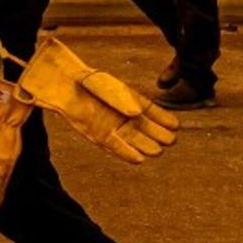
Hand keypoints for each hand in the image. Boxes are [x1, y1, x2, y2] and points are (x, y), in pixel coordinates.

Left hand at [15, 37, 178, 164]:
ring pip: (133, 140)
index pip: (153, 112)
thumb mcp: (108, 87)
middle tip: (170, 140)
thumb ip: (121, 99)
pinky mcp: (100, 136)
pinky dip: (126, 153)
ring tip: (157, 151)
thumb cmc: (89, 83)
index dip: (164, 120)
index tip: (175, 126)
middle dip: (158, 135)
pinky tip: (139, 159)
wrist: (66, 86)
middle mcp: (126, 117)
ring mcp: (114, 127)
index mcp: (132, 101)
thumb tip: (135, 113)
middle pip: (146, 129)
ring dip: (145, 146)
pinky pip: (115, 146)